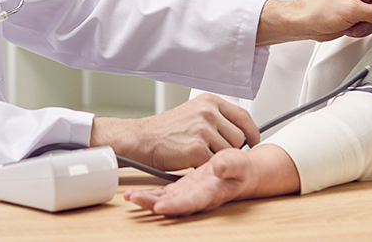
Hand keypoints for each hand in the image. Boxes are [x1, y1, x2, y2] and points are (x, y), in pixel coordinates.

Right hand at [90, 94, 258, 171]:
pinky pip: (214, 164)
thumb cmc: (166, 130)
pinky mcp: (196, 149)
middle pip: (238, 138)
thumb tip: (240, 131)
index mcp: (209, 101)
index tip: (253, 141)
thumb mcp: (193, 112)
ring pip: (228, 153)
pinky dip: (205, 166)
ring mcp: (203, 130)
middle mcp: (208, 112)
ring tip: (197, 153)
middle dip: (229, 149)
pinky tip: (191, 160)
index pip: (243, 116)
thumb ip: (216, 118)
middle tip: (211, 151)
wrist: (142, 139)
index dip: (251, 132)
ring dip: (216, 159)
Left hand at [124, 144, 299, 216]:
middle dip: (152, 204)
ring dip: (147, 200)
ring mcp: (187, 194)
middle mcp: (196, 197)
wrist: (240, 172)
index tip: (161, 206)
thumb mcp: (240, 165)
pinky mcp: (181, 188)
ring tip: (130, 196)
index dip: (176, 205)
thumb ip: (230, 166)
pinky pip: (162, 193)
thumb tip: (219, 167)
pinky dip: (149, 193)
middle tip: (134, 199)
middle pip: (172, 204)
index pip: (191, 202)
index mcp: (210, 193)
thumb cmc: (241, 170)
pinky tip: (134, 192)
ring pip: (164, 200)